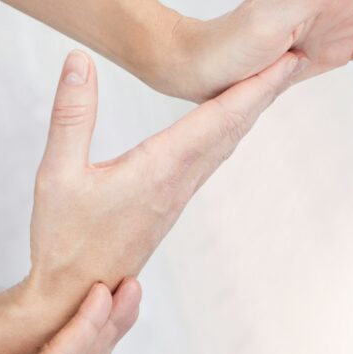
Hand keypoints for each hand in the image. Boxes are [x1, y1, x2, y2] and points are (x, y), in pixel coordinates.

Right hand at [26, 47, 300, 318]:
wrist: (77, 294)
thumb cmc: (64, 239)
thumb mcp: (58, 173)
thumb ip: (71, 115)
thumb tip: (79, 59)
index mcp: (160, 170)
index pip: (217, 118)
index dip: (253, 87)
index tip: (284, 62)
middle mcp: (180, 182)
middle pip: (233, 129)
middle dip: (264, 92)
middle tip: (294, 59)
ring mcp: (179, 195)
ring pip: (225, 145)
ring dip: (249, 111)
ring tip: (269, 82)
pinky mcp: (171, 203)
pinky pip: (210, 159)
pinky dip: (228, 131)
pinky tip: (229, 123)